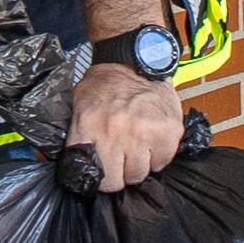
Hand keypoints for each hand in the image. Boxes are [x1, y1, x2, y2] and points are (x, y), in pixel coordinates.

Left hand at [68, 63, 183, 190]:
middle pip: (118, 181)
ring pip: (141, 174)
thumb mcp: (79, 109)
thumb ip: (76, 140)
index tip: (103, 175)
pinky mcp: (168, 130)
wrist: (134, 62)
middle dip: (119, 173)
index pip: (96, 177)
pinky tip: (151, 141)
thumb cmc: (105, 88)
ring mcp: (144, 131)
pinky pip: (163, 162)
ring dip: (139, 164)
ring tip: (136, 146)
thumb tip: (75, 171)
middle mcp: (116, 131)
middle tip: (120, 159)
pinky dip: (158, 156)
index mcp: (89, 127)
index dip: (100, 180)